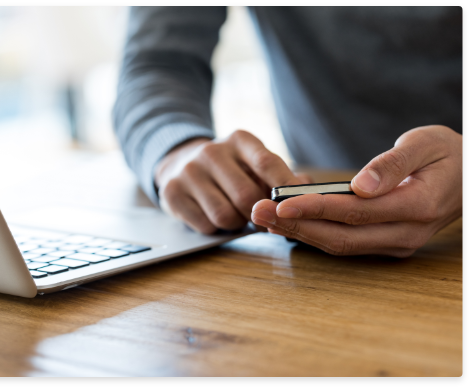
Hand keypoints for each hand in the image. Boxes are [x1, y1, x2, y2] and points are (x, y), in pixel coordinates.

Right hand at [155, 130, 311, 233]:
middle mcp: (211, 151)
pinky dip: (215, 228)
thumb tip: (309, 190)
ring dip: (236, 223)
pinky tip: (213, 215)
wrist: (180, 162)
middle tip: (260, 217)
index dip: (285, 187)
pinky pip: (205, 225)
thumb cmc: (229, 168)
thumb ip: (281, 176)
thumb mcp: (253, 163)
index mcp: (239, 140)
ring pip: (225, 215)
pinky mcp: (172, 192)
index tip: (299, 206)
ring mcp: (189, 171)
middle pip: (246, 197)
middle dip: (258, 214)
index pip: (267, 163)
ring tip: (234, 213)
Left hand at [251, 125, 462, 256]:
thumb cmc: (447, 154)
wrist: (469, 176)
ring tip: (264, 218)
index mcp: (417, 206)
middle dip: (295, 225)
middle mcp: (405, 233)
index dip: (315, 208)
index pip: (355, 212)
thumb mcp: (426, 144)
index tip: (280, 202)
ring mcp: (396, 242)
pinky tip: (289, 223)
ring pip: (339, 244)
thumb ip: (394, 164)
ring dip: (299, 232)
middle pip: (340, 237)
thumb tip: (360, 185)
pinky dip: (314, 234)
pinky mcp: (386, 242)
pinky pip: (345, 243)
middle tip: (257, 211)